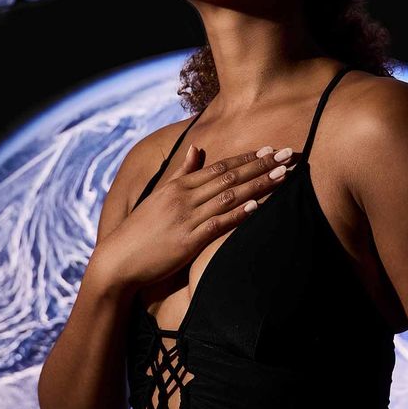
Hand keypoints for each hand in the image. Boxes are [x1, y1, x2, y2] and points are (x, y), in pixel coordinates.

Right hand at [102, 139, 297, 292]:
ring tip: (283, 176)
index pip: (220, 167)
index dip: (248, 158)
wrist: (118, 260)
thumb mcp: (160, 195)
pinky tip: (258, 206)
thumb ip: (182, 172)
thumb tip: (197, 148)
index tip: (271, 150)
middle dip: (262, 166)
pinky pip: (218, 224)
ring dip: (259, 185)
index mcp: (179, 186)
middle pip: (230, 177)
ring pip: (229, 196)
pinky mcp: (188, 241)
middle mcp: (184, 198)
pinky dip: (239, 214)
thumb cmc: (140, 229)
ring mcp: (187, 219)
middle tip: (288, 155)